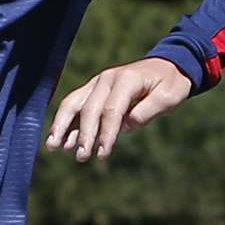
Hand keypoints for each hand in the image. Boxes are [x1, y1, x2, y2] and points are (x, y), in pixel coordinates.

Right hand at [48, 56, 192, 161]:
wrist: (168, 66)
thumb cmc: (170, 84)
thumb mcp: (169, 97)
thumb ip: (147, 111)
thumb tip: (125, 127)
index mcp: (126, 80)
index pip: (111, 110)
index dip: (106, 133)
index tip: (103, 154)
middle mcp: (107, 79)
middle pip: (89, 108)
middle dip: (84, 135)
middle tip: (81, 157)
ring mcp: (98, 83)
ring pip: (73, 103)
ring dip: (62, 126)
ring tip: (54, 147)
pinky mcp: (94, 90)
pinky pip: (76, 105)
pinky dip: (66, 122)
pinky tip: (61, 141)